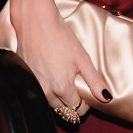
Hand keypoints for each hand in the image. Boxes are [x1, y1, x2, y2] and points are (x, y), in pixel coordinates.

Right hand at [9, 1, 111, 120]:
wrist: (36, 23)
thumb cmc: (60, 37)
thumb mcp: (82, 58)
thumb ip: (94, 80)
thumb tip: (106, 98)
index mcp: (62, 88)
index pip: (76, 108)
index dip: (85, 103)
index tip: (87, 95)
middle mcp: (46, 92)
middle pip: (62, 109)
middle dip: (72, 102)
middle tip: (77, 87)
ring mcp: (34, 87)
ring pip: (50, 103)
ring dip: (58, 98)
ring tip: (64, 81)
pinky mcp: (25, 79)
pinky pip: (38, 93)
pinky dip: (46, 90)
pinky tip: (50, 75)